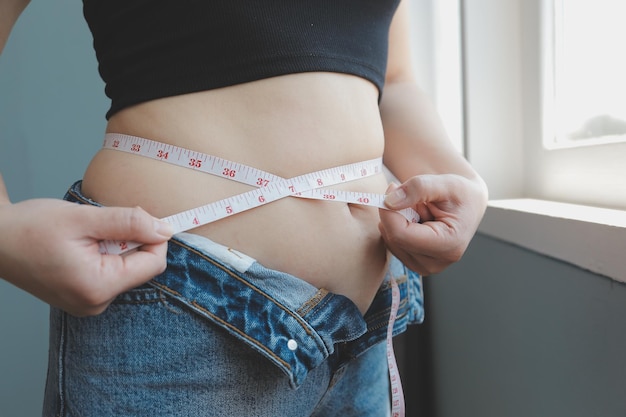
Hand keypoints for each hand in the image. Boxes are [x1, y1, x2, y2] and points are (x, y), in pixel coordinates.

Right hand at [0, 179, 172, 315]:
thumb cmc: (30, 229)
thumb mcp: (84, 218)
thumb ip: (129, 223)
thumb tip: (164, 229)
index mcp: (98, 288)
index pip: (153, 264)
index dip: (155, 237)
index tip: (144, 217)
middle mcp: (96, 303)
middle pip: (141, 267)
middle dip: (131, 240)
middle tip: (101, 226)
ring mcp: (89, 303)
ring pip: (126, 268)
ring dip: (116, 246)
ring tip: (85, 237)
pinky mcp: (83, 297)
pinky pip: (110, 273)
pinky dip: (105, 254)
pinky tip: (81, 246)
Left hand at [379, 174, 486, 275]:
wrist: (467, 206)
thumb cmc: (461, 195)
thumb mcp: (445, 183)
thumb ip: (418, 188)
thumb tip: (389, 202)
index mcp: (449, 244)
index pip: (401, 234)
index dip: (389, 210)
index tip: (392, 188)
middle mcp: (436, 262)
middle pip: (394, 238)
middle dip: (395, 213)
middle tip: (411, 196)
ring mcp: (424, 266)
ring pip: (390, 241)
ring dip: (397, 220)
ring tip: (420, 210)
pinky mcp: (415, 263)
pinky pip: (392, 244)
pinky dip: (397, 228)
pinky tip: (416, 220)